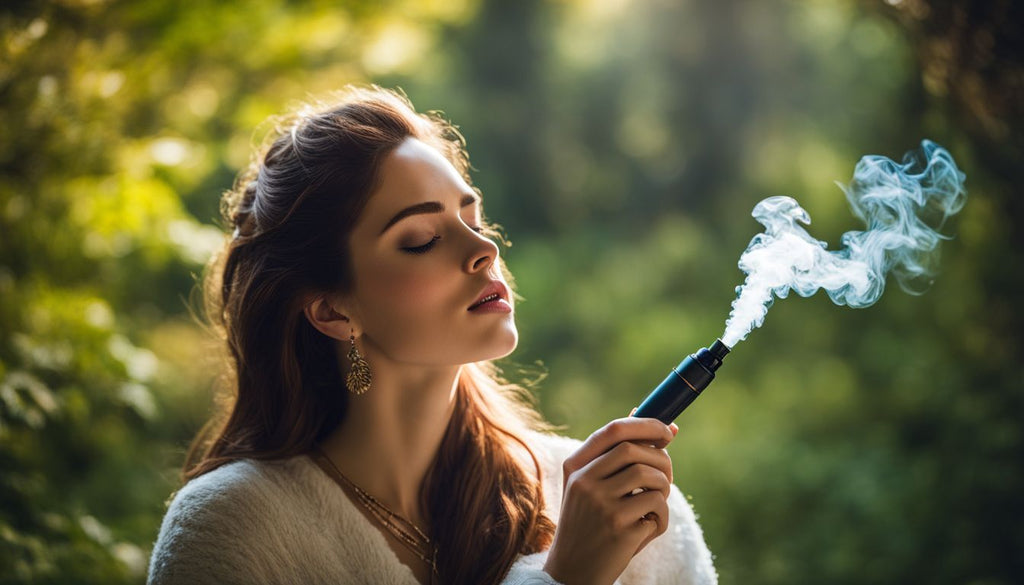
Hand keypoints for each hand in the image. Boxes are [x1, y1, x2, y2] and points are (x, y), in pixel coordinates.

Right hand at [543, 417, 678, 584]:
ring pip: (650, 476)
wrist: (574, 572)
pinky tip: (648, 528)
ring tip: (655, 504)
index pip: (613, 431)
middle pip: (634, 450)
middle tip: (666, 476)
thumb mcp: (592, 488)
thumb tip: (664, 428)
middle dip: (661, 459)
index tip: (666, 430)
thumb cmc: (591, 524)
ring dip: (664, 488)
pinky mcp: (619, 528)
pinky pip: (658, 507)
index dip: (645, 425)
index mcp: (575, 467)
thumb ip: (619, 458)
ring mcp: (600, 505)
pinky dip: (662, 517)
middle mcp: (584, 482)